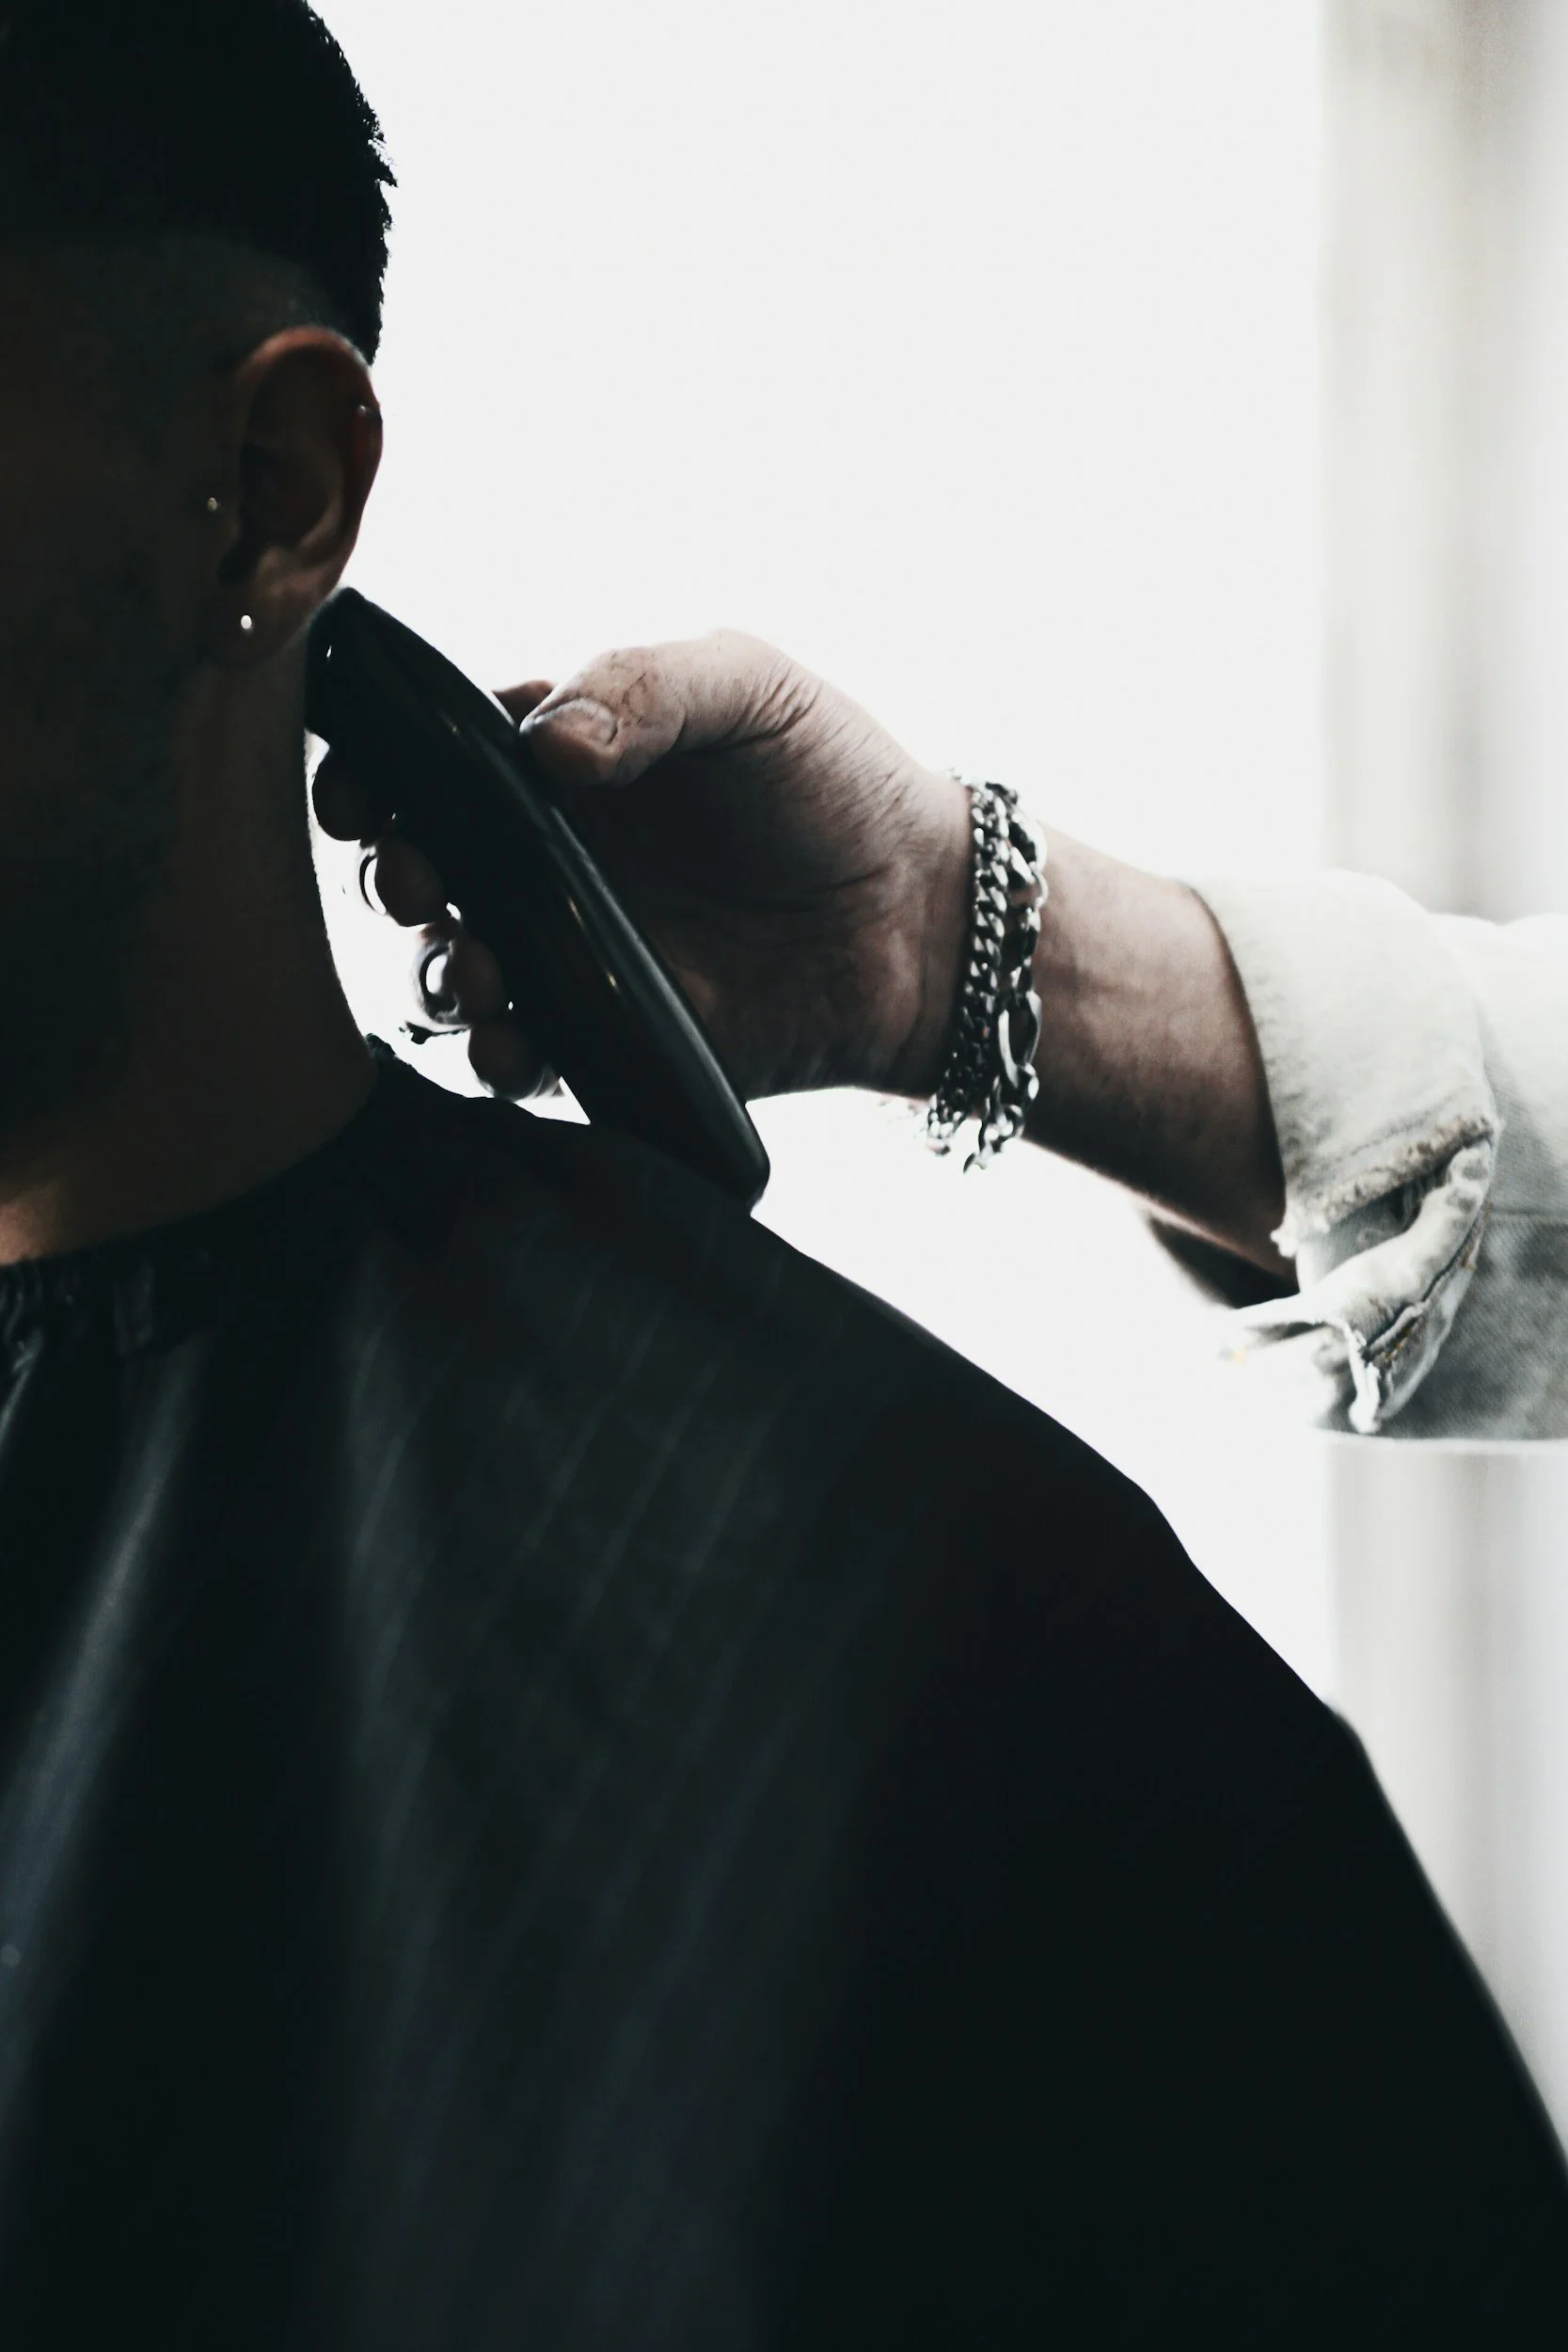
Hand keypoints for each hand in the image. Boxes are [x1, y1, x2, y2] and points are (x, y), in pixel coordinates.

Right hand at [313, 632, 970, 1103]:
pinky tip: (517, 1038)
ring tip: (476, 968)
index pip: (438, 759)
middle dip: (398, 874)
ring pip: (460, 965)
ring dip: (442, 970)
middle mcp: (553, 859)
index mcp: (565, 761)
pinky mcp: (612, 1038)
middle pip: (427, 865)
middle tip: (422, 878)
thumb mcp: (748, 687)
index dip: (381, 772)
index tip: (362, 789)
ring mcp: (576, 953)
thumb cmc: (836, 779)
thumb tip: (541, 742)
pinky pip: (527, 1053)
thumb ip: (643, 688)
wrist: (923, 917)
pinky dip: (500, 1052)